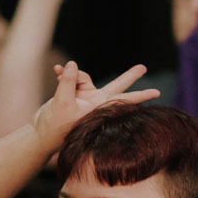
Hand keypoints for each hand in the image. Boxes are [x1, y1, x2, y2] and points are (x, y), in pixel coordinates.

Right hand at [30, 61, 158, 144]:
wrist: (40, 133)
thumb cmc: (55, 125)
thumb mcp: (63, 102)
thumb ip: (69, 81)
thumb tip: (73, 64)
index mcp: (99, 107)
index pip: (125, 100)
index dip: (141, 96)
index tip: (157, 93)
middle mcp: (95, 101)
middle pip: (117, 85)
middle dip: (130, 76)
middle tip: (143, 68)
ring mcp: (85, 96)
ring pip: (84, 75)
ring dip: (72, 73)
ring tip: (59, 73)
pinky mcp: (72, 92)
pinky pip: (71, 76)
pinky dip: (63, 73)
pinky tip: (55, 70)